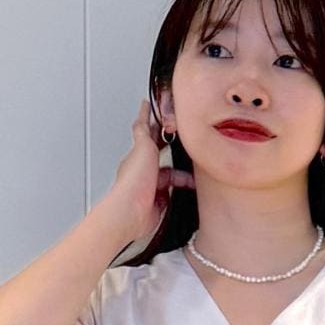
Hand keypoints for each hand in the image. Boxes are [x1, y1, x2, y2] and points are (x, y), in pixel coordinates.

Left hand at [106, 98, 194, 241]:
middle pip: (164, 157)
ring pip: (171, 177)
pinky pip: (172, 194)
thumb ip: (144, 130)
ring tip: (192, 178)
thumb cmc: (133, 182)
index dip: (155, 124)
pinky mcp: (157, 203)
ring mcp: (150, 187)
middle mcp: (143, 170)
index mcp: (139, 154)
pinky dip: (179, 191)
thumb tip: (143, 113)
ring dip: (182, 177)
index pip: (148, 134)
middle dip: (176, 154)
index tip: (159, 113)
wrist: (132, 211)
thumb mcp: (142, 147)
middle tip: (188, 148)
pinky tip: (186, 190)